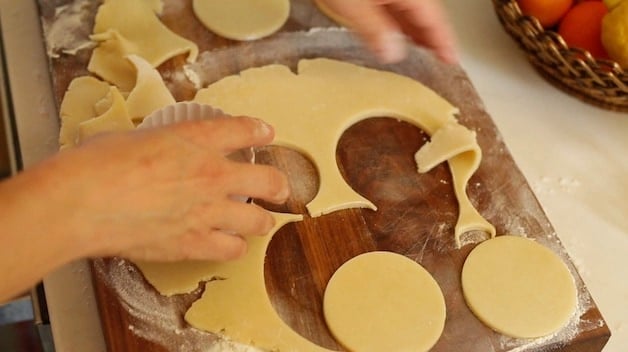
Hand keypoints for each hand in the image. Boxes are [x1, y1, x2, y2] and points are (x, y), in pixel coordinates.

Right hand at [49, 117, 289, 261]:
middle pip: (269, 180)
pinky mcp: (195, 244)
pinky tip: (229, 244)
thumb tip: (159, 152)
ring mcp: (208, 212)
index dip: (259, 130)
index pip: (243, 129)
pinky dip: (233, 247)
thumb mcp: (134, 137)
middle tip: (279, 189)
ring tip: (259, 222)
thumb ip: (161, 145)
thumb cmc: (96, 163)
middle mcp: (212, 174)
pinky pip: (232, 250)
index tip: (267, 133)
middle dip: (278, 185)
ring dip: (261, 221)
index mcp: (197, 139)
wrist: (81, 202)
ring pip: (258, 221)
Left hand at [318, 0, 457, 63]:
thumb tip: (393, 53)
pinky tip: (392, 30)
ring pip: (410, 7)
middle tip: (438, 58)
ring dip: (414, 29)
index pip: (434, 19)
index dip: (444, 41)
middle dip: (430, 36)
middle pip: (424, 12)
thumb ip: (374, 30)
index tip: (452, 59)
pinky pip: (394, 3)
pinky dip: (398, 19)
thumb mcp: (354, 6)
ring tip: (418, 50)